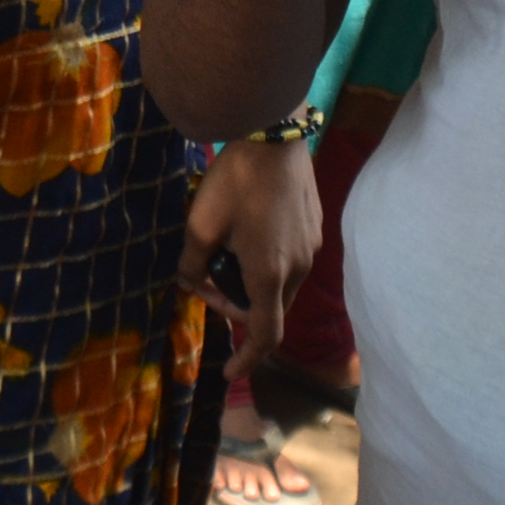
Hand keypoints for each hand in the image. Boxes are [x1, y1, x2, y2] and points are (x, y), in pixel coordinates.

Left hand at [178, 136, 320, 381]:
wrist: (275, 133)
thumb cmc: (235, 181)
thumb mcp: (200, 223)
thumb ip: (192, 263)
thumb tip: (190, 284)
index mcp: (270, 274)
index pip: (266, 334)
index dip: (248, 358)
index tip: (228, 371)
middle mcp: (298, 267)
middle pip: (272, 309)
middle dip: (239, 308)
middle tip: (206, 284)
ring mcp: (311, 246)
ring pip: (283, 285)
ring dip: (253, 285)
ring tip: (223, 257)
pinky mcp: (315, 227)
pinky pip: (291, 261)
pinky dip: (268, 265)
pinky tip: (247, 236)